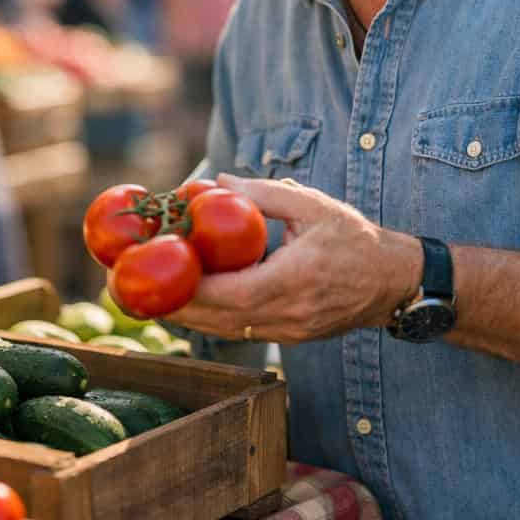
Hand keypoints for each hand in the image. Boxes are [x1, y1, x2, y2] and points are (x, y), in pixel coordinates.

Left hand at [164, 174, 422, 344]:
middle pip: (215, 321)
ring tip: (143, 293)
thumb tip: (215, 183)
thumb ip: (263, 194)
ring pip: (222, 330)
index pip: (230, 293)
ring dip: (182, 315)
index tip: (149, 272)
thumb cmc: (356, 239)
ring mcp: (289, 331)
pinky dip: (207, 317)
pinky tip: (184, 298)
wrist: (394, 282)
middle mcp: (289, 313)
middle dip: (168, 305)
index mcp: (296, 279)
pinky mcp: (288, 337)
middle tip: (125, 286)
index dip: (185, 288)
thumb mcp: (313, 205)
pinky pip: (238, 330)